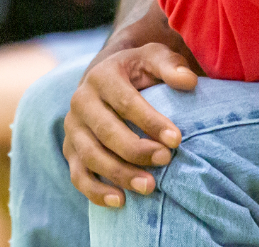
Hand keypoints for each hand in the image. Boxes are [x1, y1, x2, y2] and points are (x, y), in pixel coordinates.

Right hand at [62, 41, 200, 207]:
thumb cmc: (139, 72)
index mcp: (102, 76)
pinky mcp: (70, 151)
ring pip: (90, 155)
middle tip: (166, 160)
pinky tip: (120, 201)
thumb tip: (188, 81)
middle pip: (106, 130)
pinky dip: (96, 192)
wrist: (110, 79)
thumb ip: (170, 66)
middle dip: (136, 149)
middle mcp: (81, 101)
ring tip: (150, 187)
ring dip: (119, 174)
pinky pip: (78, 175)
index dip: (150, 121)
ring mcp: (72, 128)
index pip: (125, 101)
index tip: (177, 139)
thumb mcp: (154, 58)